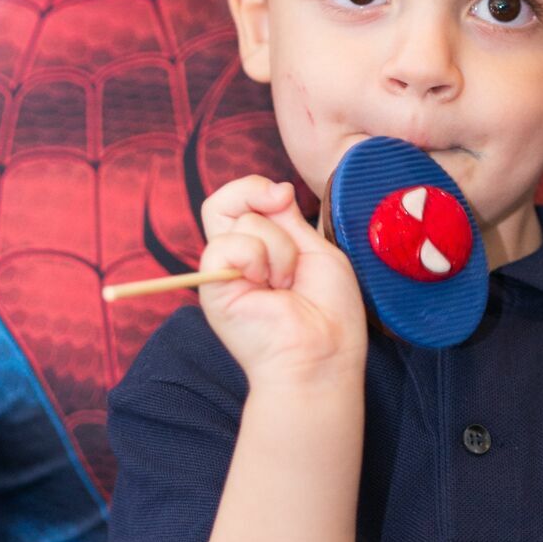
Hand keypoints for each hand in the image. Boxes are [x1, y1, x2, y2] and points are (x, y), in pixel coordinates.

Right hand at [198, 176, 366, 388]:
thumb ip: (287, 219)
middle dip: (253, 191)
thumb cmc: (329, 312)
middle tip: (280, 204)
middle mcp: (238, 258)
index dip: (258, 187)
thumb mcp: (316, 249)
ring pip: (240, 221)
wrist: (324, 353)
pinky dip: (256, 258)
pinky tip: (269, 287)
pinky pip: (224, 247)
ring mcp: (224, 273)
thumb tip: (273, 189)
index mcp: (261, 247)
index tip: (285, 196)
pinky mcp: (213, 288)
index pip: (240, 200)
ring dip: (279, 247)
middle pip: (222, 202)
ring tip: (287, 282)